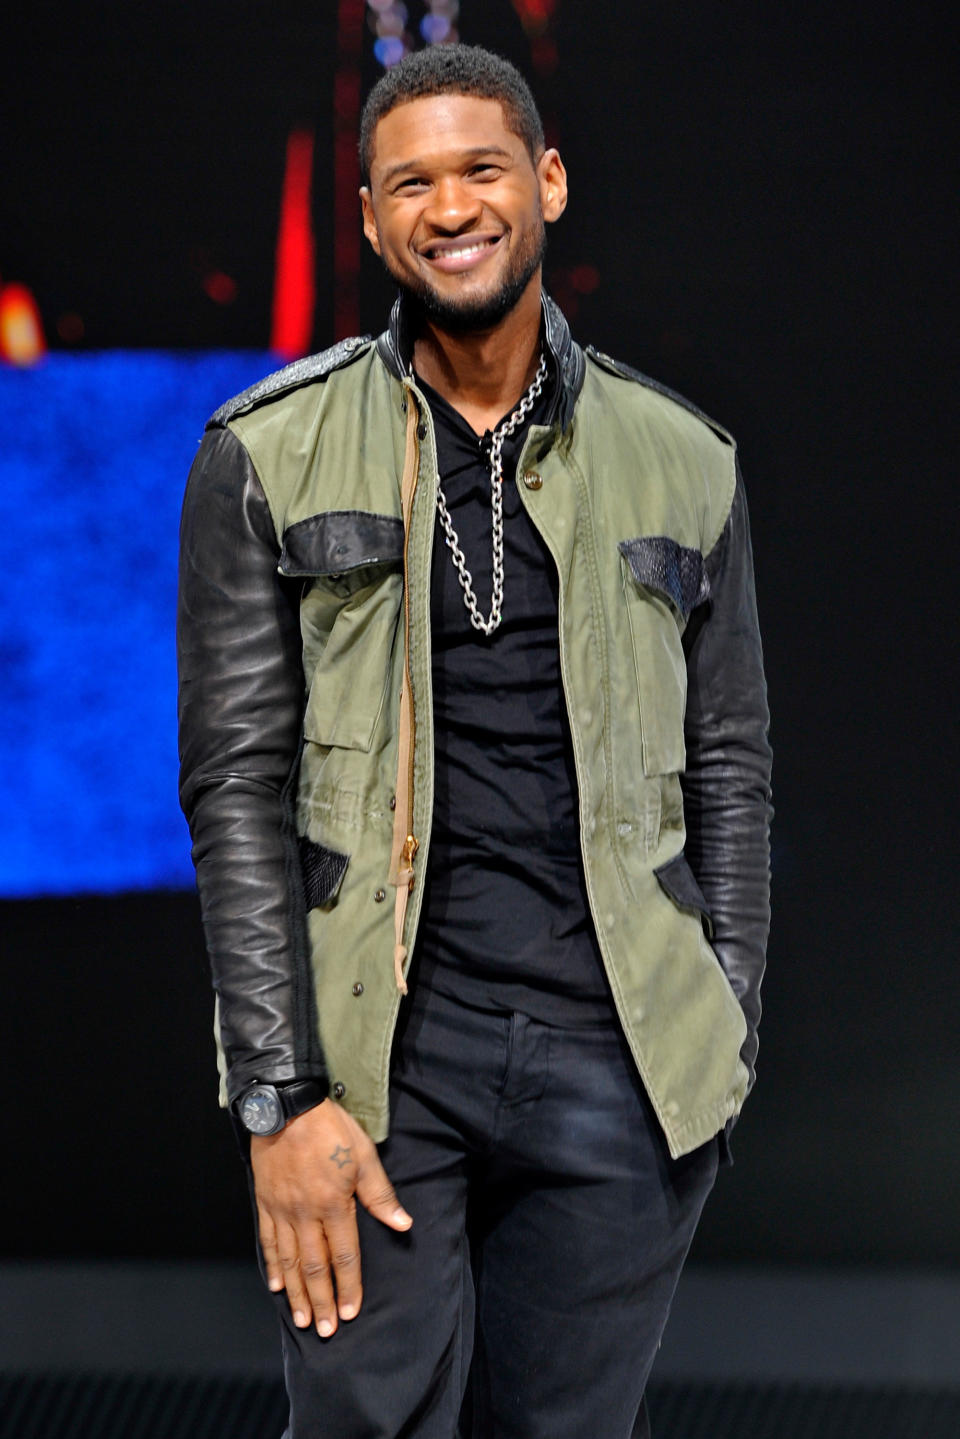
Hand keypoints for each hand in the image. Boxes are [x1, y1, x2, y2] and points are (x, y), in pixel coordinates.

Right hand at [250, 1098, 411, 1337]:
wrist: (287, 1106)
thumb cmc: (330, 1127)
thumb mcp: (364, 1155)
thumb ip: (381, 1195)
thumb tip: (403, 1224)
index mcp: (334, 1204)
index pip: (344, 1255)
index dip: (348, 1286)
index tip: (350, 1312)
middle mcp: (305, 1213)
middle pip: (315, 1266)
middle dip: (322, 1301)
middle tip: (325, 1330)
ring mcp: (282, 1209)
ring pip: (289, 1261)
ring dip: (297, 1293)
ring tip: (302, 1319)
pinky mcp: (265, 1202)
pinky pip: (267, 1240)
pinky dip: (273, 1266)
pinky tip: (277, 1285)